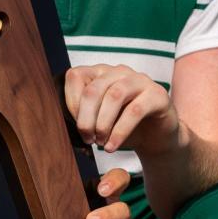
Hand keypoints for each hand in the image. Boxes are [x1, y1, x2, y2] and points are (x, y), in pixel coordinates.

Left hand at [64, 63, 180, 156]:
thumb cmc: (120, 128)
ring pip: (114, 95)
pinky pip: (135, 110)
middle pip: (93, 89)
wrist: (155, 139)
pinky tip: (112, 147)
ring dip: (103, 124)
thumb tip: (60, 122)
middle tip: (87, 139)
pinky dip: (120, 132)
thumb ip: (80, 116)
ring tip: (100, 143)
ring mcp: (140, 80)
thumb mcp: (96, 121)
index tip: (76, 128)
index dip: (71, 104)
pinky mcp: (157, 95)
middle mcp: (119, 72)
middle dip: (85, 119)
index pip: (75, 77)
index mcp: (100, 73)